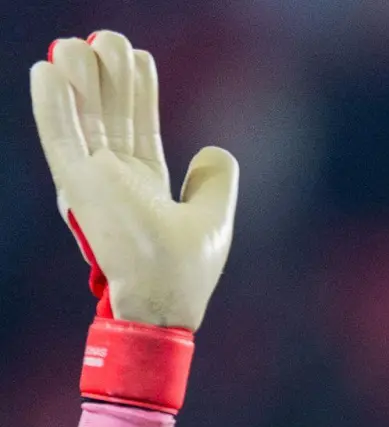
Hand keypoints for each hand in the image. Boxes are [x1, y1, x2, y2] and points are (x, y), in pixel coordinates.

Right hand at [31, 31, 237, 329]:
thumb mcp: (214, 218)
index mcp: (142, 184)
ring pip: (81, 117)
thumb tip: (214, 149)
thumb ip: (215, 182)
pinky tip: (47, 72)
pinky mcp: (78, 187)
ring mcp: (94, 181)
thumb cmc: (186, 272)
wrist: (165, 302)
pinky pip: (60, 137)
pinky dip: (52, 104)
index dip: (136, 90)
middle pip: (108, 113)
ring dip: (76, 79)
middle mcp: (114, 179)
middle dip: (108, 75)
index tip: (137, 57)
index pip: (136, 125)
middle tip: (108, 36)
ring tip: (76, 42)